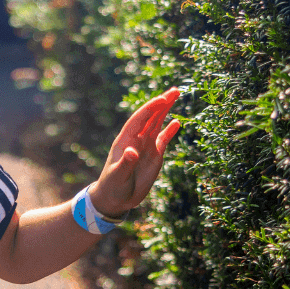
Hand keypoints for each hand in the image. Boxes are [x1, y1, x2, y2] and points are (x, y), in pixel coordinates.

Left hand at [88, 88, 181, 217]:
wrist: (116, 198)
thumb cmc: (112, 186)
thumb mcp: (118, 176)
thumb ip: (125, 164)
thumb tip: (132, 151)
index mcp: (125, 140)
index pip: (139, 119)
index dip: (150, 108)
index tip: (162, 99)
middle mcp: (136, 139)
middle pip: (150, 116)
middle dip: (161, 103)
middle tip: (175, 90)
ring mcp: (145, 146)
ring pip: (158, 123)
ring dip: (166, 110)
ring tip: (176, 96)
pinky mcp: (154, 155)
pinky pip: (163, 139)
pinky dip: (169, 131)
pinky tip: (177, 122)